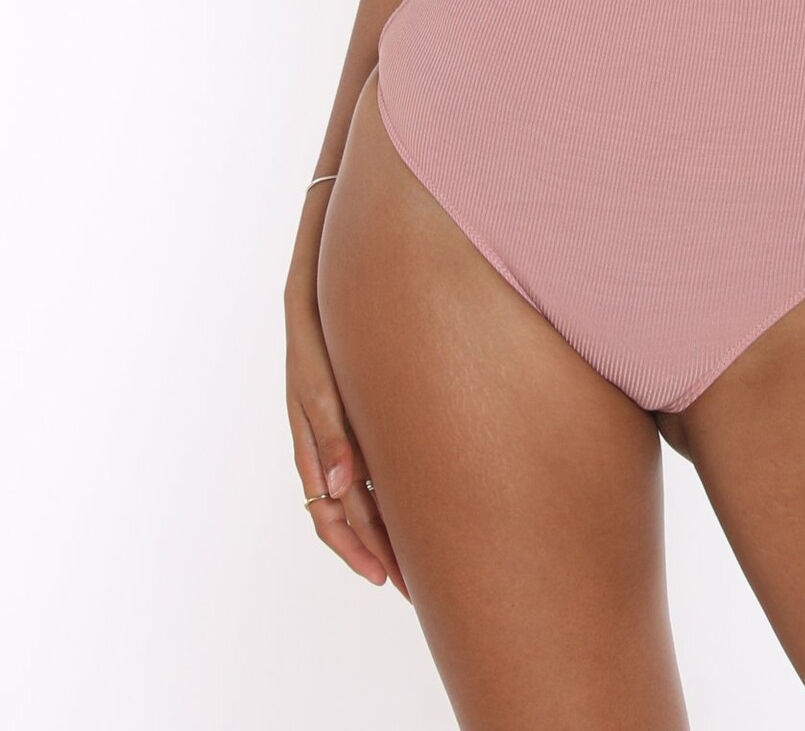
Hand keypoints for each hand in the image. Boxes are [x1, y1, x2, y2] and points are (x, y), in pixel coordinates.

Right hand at [285, 280, 409, 601]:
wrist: (327, 283)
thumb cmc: (319, 329)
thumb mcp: (316, 379)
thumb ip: (327, 431)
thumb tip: (337, 490)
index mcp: (312, 444)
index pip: (330, 515)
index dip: (357, 549)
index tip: (386, 576)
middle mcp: (327, 446)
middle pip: (349, 516)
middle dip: (379, 552)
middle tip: (418, 587)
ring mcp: (343, 432)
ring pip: (362, 496)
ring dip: (387, 530)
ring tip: (425, 560)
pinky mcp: (361, 412)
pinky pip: (375, 465)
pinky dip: (392, 492)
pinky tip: (424, 500)